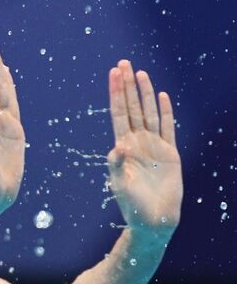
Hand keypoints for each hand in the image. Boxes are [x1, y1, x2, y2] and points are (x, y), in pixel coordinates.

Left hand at [107, 60, 180, 235]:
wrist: (154, 219)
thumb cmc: (132, 205)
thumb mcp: (120, 184)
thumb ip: (117, 165)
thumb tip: (117, 147)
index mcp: (122, 146)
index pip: (118, 113)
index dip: (116, 93)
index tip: (113, 74)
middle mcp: (137, 142)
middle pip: (132, 107)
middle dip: (128, 85)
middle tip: (124, 63)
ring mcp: (154, 146)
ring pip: (149, 113)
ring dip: (146, 93)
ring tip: (141, 73)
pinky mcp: (170, 153)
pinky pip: (168, 128)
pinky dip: (165, 112)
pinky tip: (162, 96)